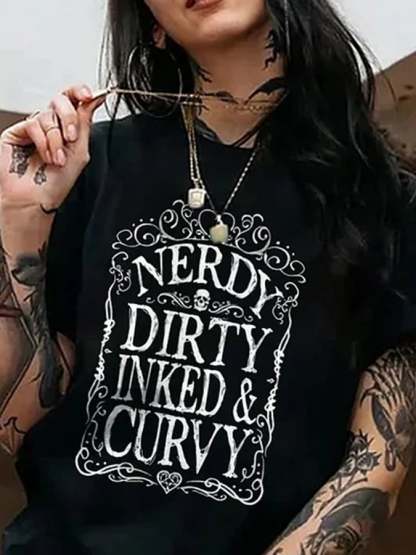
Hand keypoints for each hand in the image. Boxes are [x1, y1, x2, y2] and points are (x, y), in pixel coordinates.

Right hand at [0, 84, 104, 212]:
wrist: (36, 199)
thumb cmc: (56, 184)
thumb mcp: (79, 151)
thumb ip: (84, 122)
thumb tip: (95, 98)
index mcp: (67, 129)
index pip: (73, 101)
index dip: (80, 92)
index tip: (88, 95)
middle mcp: (50, 127)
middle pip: (60, 101)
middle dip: (69, 117)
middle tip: (71, 138)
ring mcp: (33, 129)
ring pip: (48, 115)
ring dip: (56, 139)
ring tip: (57, 159)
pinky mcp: (17, 132)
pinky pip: (33, 123)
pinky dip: (43, 141)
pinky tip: (45, 156)